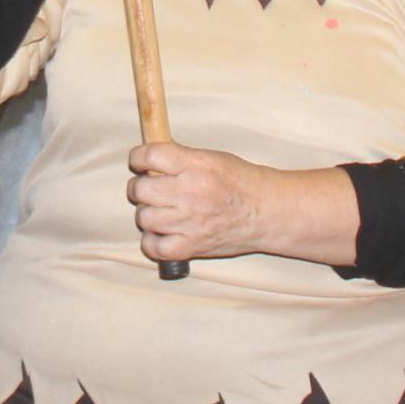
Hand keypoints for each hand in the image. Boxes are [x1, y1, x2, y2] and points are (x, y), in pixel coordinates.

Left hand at [125, 142, 289, 265]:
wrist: (267, 212)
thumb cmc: (241, 182)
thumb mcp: (211, 157)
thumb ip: (180, 158)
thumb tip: (150, 160)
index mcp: (194, 165)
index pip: (149, 156)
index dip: (137, 158)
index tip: (139, 162)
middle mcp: (189, 193)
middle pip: (140, 189)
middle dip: (139, 187)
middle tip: (148, 188)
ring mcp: (189, 222)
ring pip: (143, 217)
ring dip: (146, 213)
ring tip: (158, 211)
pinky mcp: (191, 246)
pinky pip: (154, 247)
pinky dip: (152, 242)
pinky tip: (160, 233)